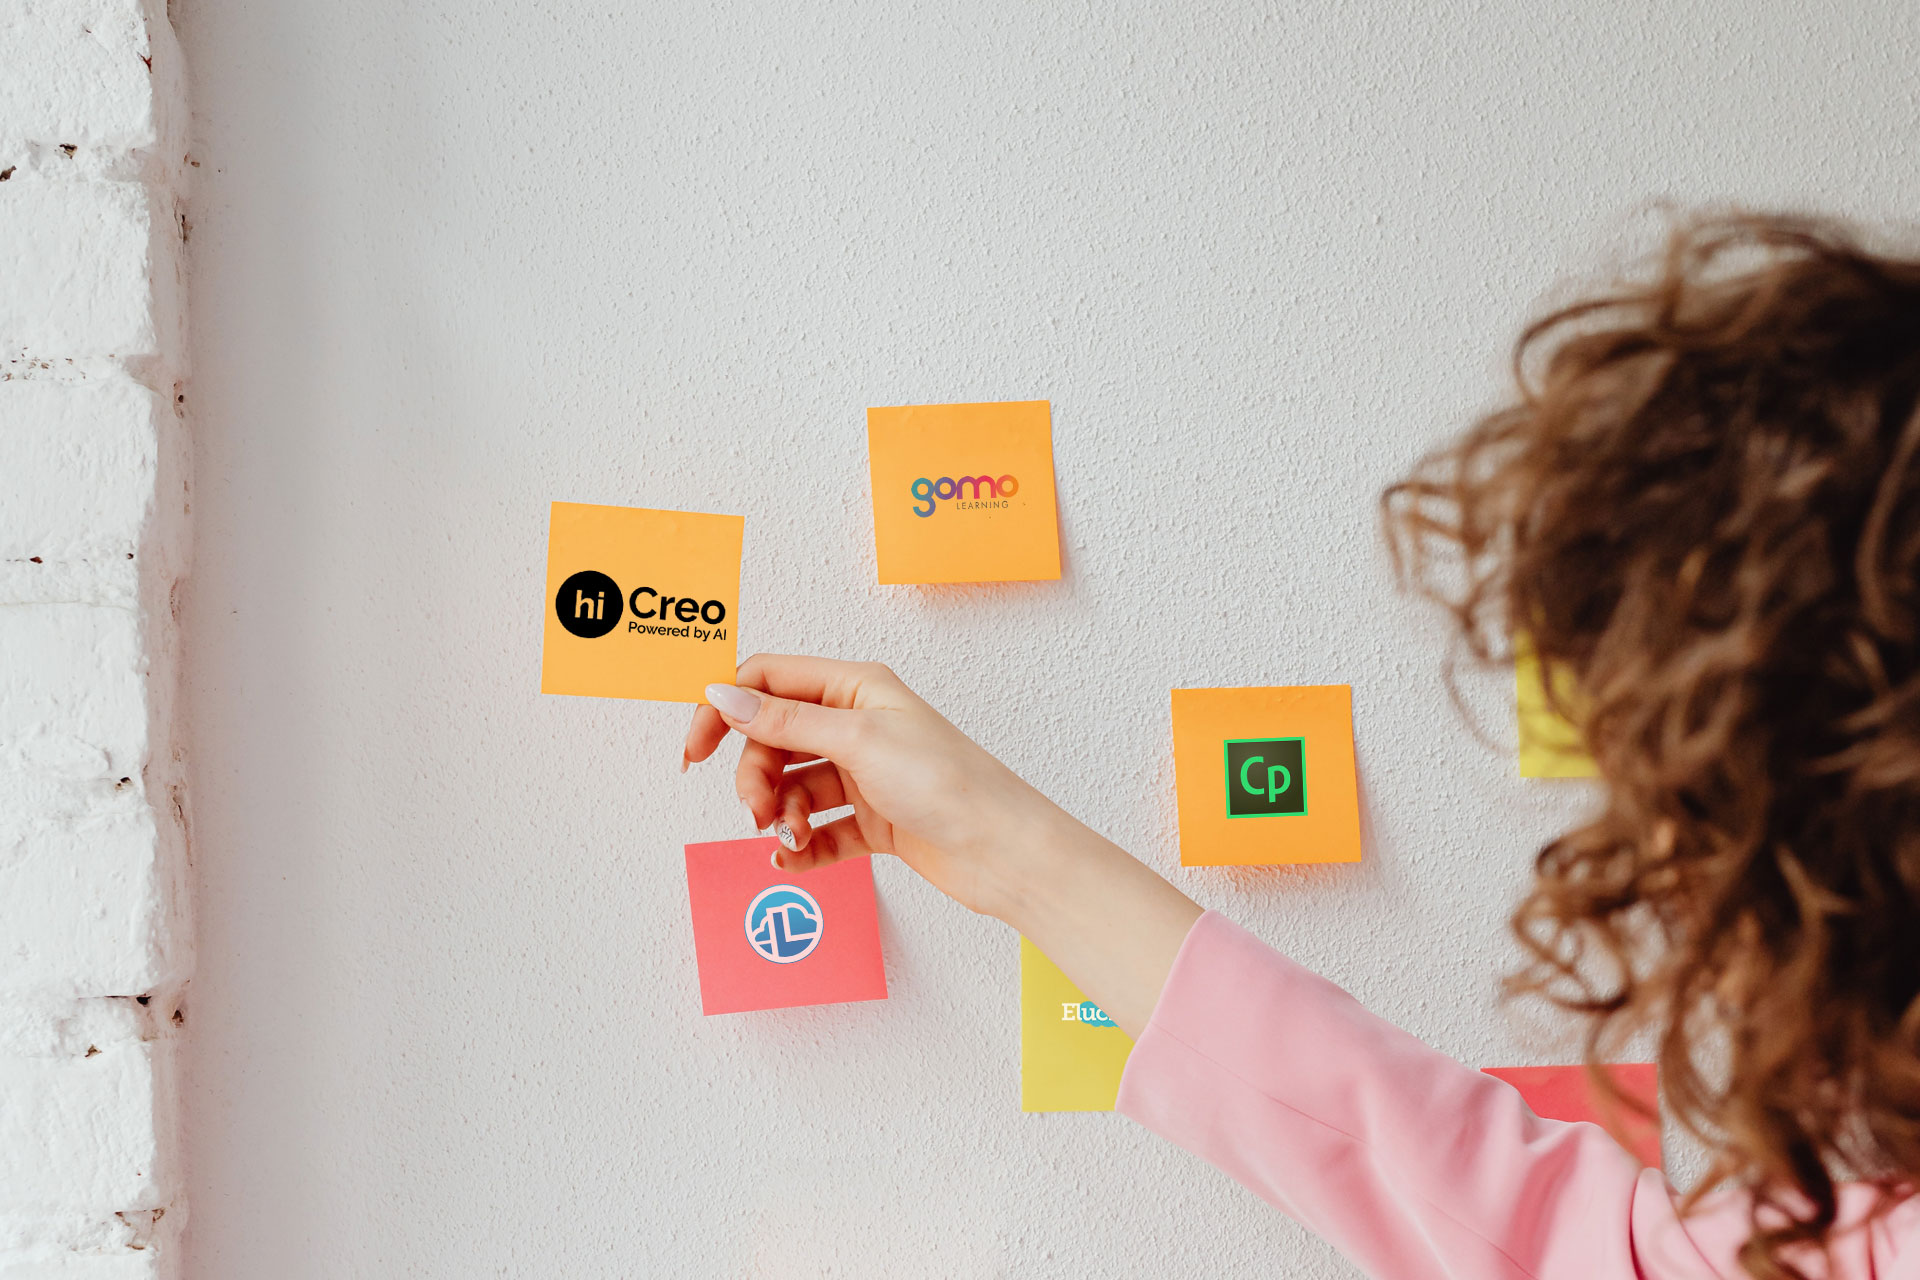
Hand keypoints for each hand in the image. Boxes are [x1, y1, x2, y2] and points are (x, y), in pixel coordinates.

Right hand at [681, 654, 1055, 916]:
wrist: (1002, 851)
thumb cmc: (950, 783)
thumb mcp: (858, 740)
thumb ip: (786, 721)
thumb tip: (724, 695)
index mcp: (856, 688)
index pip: (769, 680)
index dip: (726, 708)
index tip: (696, 749)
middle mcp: (859, 725)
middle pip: (774, 738)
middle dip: (755, 774)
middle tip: (756, 809)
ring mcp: (866, 773)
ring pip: (793, 786)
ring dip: (778, 813)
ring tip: (787, 837)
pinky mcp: (874, 818)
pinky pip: (819, 827)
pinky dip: (801, 845)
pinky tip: (793, 859)